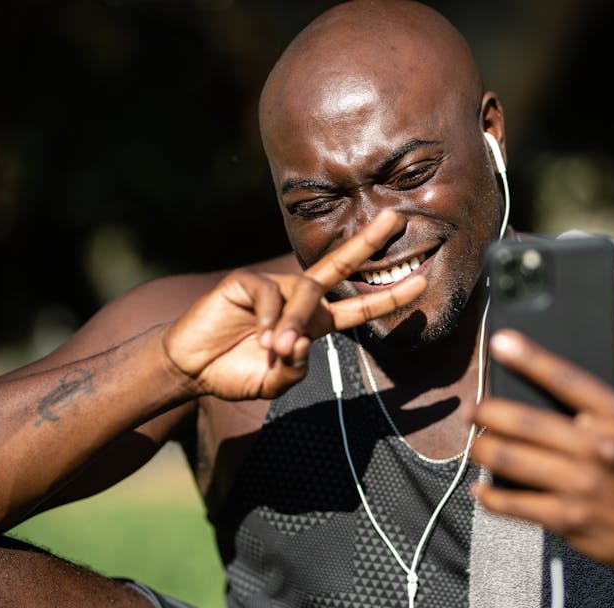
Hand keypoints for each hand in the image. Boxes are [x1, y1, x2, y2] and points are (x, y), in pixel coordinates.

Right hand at [162, 210, 424, 399]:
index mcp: (314, 323)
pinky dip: (267, 318)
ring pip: (302, 294)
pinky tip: (258, 337)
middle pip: (339, 265)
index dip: (388, 298)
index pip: (358, 307)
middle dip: (368, 242)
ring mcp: (272, 287)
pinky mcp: (245, 283)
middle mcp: (299, 299)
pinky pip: (268, 294)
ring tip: (276, 350)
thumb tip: (301, 344)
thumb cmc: (236, 373)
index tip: (422, 284)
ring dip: (293, 323)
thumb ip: (294, 369)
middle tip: (396, 219)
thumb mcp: (275, 381)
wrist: (191, 369)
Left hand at [470, 329, 613, 569]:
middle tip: (472, 409)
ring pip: (515, 461)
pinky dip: (492, 497)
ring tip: (472, 444)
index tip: (500, 342)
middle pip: (529, 423)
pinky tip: (480, 489)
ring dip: (483, 450)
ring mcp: (582, 486)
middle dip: (489, 412)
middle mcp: (600, 449)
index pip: (568, 380)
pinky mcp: (569, 519)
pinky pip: (518, 505)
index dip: (531, 358)